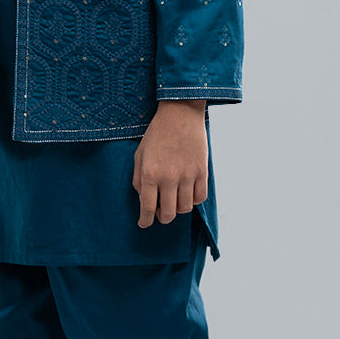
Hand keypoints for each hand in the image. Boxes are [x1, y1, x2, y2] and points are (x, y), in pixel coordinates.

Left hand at [132, 100, 206, 226]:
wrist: (180, 114)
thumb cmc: (156, 134)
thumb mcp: (139, 154)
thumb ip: (137, 179)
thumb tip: (143, 199)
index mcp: (150, 174)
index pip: (147, 208)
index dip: (145, 221)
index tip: (144, 223)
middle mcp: (168, 178)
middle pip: (168, 213)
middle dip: (162, 218)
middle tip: (160, 213)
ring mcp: (187, 175)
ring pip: (185, 208)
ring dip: (178, 209)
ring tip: (173, 201)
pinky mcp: (202, 171)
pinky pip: (200, 198)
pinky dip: (193, 200)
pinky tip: (187, 193)